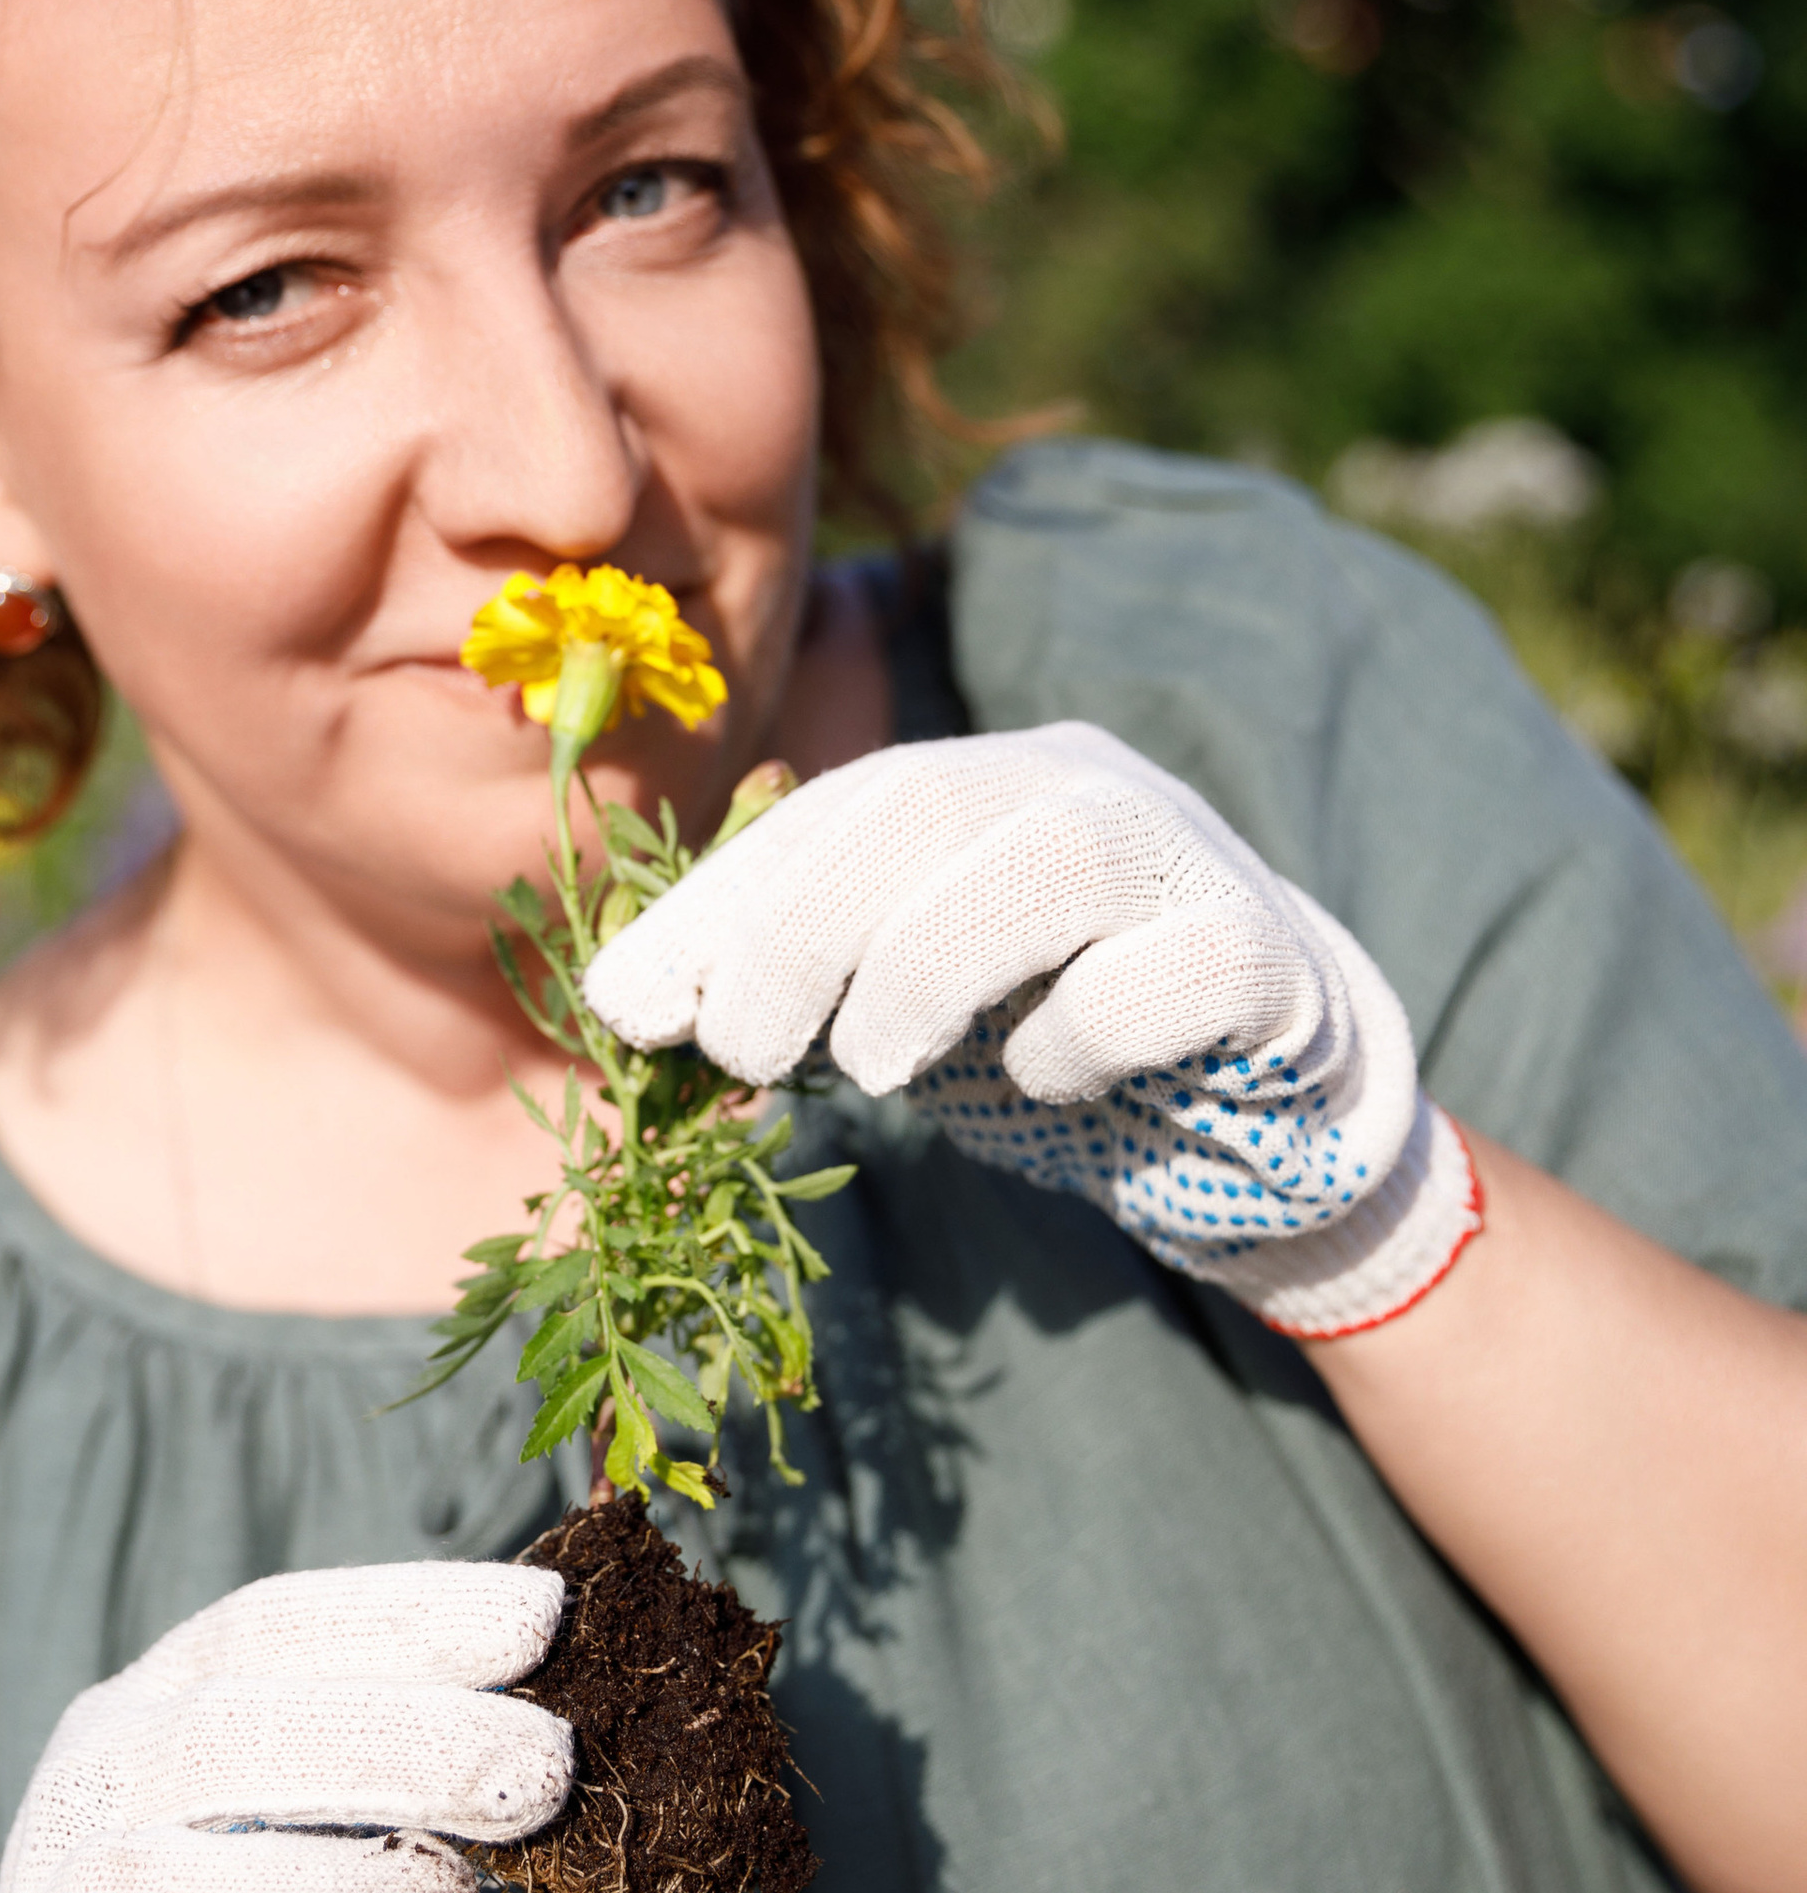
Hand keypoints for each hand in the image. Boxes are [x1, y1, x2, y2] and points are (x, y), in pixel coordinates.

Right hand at [0, 1561, 570, 1892]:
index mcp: (147, 1702)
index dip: (409, 1615)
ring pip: (164, 1891)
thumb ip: (384, 1767)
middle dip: (403, 1746)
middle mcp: (83, 1792)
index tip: (547, 1620)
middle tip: (548, 1772)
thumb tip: (555, 1737)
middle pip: (226, 1737)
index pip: (271, 1624)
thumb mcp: (280, 1812)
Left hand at [583, 723, 1479, 1337]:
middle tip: (736, 1050)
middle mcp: (1084, 786)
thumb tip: (623, 1008)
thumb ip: (790, 989)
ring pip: (1050, 857)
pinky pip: (1171, 969)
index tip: (624, 1005)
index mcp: (983, 781)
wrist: (1260, 1111)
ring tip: (870, 1068)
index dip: (719, 901)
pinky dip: (1086, 1030)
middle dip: (799, 928)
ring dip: (928, 965)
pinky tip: (1051, 1081)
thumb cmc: (1052, 1042)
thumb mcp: (901, 1011)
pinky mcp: (1268, 956)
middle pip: (926, 806)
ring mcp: (1190, 857)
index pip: (833, 809)